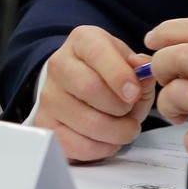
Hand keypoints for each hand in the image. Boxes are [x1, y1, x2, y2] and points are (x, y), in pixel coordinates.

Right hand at [34, 25, 156, 161]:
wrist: (82, 85)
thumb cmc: (112, 73)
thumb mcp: (131, 62)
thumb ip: (141, 66)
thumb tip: (143, 70)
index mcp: (84, 40)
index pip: (98, 54)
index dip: (119, 76)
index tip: (134, 93)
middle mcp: (59, 65)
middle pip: (89, 89)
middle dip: (120, 106)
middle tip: (131, 111)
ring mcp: (48, 96)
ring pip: (85, 121)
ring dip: (116, 131)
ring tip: (127, 128)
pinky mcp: (44, 124)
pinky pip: (74, 144)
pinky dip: (100, 148)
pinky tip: (109, 140)